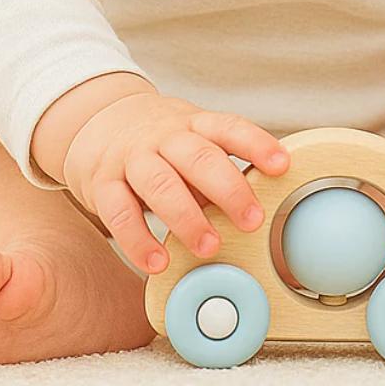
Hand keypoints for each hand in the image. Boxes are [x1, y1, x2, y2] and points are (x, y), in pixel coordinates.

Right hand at [61, 91, 289, 274]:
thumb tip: (258, 206)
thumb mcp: (193, 142)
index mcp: (194, 124)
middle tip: (252, 220)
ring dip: (187, 218)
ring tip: (210, 246)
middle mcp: (164, 137)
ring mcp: (132, 158)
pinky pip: (118, 213)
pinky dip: (138, 241)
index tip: (282, 165)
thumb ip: (220, 169)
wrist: (103, 123)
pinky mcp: (102, 184)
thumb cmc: (163, 143)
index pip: (229, 128)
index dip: (257, 144)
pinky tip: (157, 263)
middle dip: (228, 189)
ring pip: (159, 184)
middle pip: (198, 157)